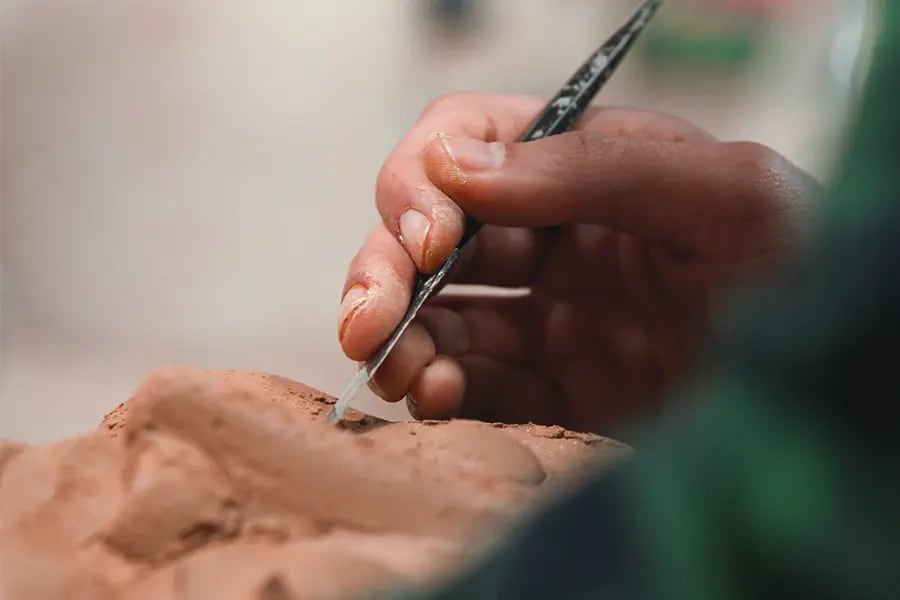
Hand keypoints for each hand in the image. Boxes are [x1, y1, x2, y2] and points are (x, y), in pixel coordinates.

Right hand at [337, 93, 816, 432]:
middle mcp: (557, 239)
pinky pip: (476, 388)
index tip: (429, 237)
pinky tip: (436, 400)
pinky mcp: (559, 390)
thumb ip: (596, 165)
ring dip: (402, 340)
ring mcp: (553, 319)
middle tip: (367, 320)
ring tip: (405, 373)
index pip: (469, 147)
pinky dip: (440, 394)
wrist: (838, 390)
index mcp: (587, 169)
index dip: (424, 183)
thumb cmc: (807, 267)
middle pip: (432, 239)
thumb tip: (461, 168)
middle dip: (385, 271)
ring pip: (439, 318)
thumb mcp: (728, 193)